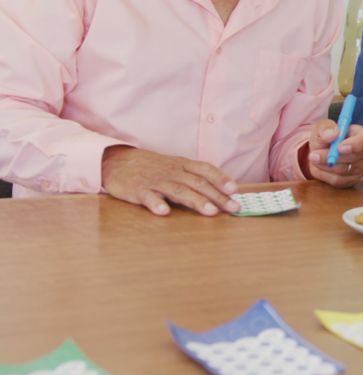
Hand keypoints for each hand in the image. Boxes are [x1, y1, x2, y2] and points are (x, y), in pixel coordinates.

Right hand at [100, 146, 239, 215]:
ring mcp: (155, 181)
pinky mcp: (138, 190)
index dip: (221, 178)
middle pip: (198, 183)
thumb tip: (222, 189)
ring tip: (211, 211)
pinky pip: (148, 197)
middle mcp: (172, 172)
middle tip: (233, 208)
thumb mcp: (175, 166)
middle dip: (217, 196)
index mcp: (182, 165)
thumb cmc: (152, 167)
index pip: (205, 170)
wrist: (116, 162)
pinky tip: (164, 212)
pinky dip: (156, 204)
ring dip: (196, 201)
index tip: (235, 189)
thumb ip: (195, 176)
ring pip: (178, 191)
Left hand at [305, 120, 362, 187]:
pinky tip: (320, 167)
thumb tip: (333, 134)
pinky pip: (338, 180)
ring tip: (314, 158)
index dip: (356, 144)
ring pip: (344, 170)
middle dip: (332, 156)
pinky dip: (324, 174)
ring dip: (325, 165)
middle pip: (354, 157)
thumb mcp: (322, 128)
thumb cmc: (325, 136)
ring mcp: (360, 167)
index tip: (339, 147)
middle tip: (314, 154)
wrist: (320, 152)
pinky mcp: (352, 180)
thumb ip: (326, 129)